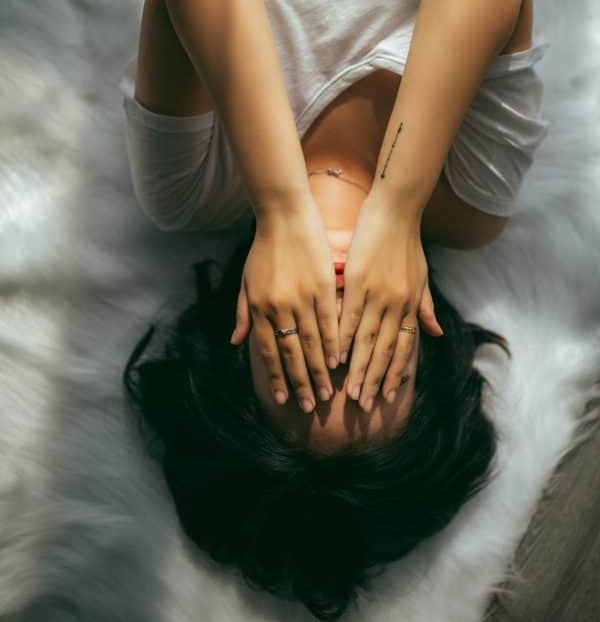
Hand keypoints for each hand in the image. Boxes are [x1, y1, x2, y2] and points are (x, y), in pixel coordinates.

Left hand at [229, 202, 338, 411]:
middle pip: (291, 352)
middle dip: (300, 382)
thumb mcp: (246, 282)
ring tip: (328, 391)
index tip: (282, 398)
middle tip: (310, 406)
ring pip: (312, 341)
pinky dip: (334, 342)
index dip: (275, 376)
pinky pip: (329, 320)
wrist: (284, 216)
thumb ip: (243, 314)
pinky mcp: (322, 285)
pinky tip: (340, 359)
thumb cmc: (263, 249)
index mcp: (259, 307)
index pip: (267, 351)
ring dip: (320, 369)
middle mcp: (278, 306)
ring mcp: (301, 297)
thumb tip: (237, 345)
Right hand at [338, 197, 443, 410]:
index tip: (387, 397)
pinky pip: (349, 316)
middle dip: (375, 380)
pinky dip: (342, 338)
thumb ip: (426, 307)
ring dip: (357, 368)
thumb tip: (436, 334)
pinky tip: (334, 356)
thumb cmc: (408, 242)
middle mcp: (397, 305)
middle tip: (365, 406)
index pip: (404, 348)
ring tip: (348, 392)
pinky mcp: (359, 282)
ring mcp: (378, 294)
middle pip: (385, 351)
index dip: (395, 373)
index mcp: (411, 304)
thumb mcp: (422, 277)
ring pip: (367, 340)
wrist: (397, 210)